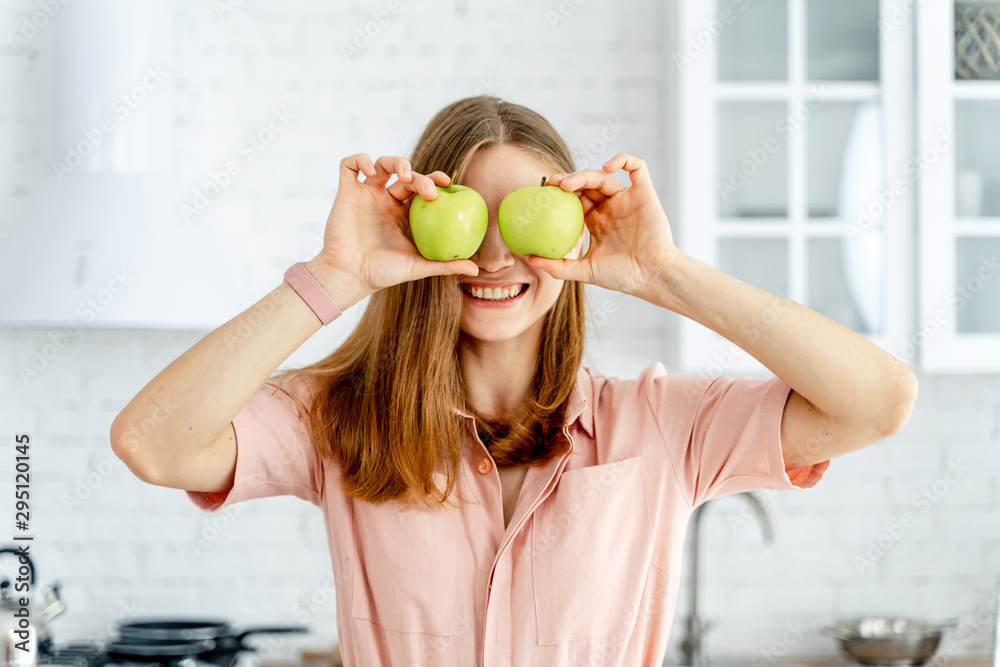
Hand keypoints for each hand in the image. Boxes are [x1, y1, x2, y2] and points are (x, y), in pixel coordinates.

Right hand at [314, 154, 479, 296]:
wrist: (350, 275)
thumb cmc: (382, 274)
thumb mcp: (419, 267)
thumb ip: (446, 265)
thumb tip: (477, 268)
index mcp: (404, 213)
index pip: (423, 188)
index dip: (435, 180)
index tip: (447, 183)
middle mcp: (386, 201)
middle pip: (406, 175)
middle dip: (420, 176)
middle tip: (429, 191)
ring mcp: (366, 195)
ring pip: (382, 164)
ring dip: (396, 162)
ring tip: (403, 175)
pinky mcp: (347, 192)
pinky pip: (349, 165)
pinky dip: (359, 159)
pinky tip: (369, 169)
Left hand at [528, 153, 680, 297]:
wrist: (651, 276)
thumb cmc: (622, 276)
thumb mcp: (584, 271)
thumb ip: (558, 265)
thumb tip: (529, 257)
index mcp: (597, 221)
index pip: (574, 200)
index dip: (558, 194)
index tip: (541, 195)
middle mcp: (611, 207)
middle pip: (586, 185)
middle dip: (566, 180)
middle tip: (549, 183)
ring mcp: (627, 199)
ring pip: (603, 176)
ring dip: (584, 174)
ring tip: (567, 184)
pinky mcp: (644, 193)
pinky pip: (637, 167)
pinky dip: (623, 160)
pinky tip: (607, 167)